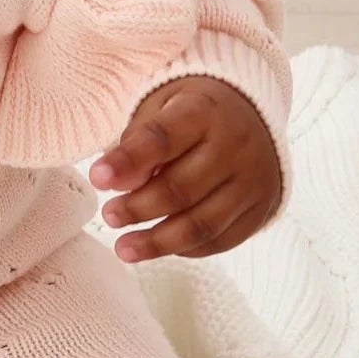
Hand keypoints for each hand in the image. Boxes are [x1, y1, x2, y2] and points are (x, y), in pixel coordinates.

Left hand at [88, 76, 281, 261]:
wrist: (253, 116)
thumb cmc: (192, 115)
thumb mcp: (160, 109)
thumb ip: (136, 144)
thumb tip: (115, 185)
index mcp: (204, 110)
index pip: (162, 138)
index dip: (127, 160)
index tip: (97, 178)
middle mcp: (236, 146)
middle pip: (181, 189)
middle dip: (138, 208)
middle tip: (109, 216)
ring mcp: (253, 181)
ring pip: (201, 224)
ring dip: (157, 242)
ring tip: (123, 247)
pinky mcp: (261, 210)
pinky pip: (220, 240)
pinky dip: (185, 248)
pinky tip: (160, 245)